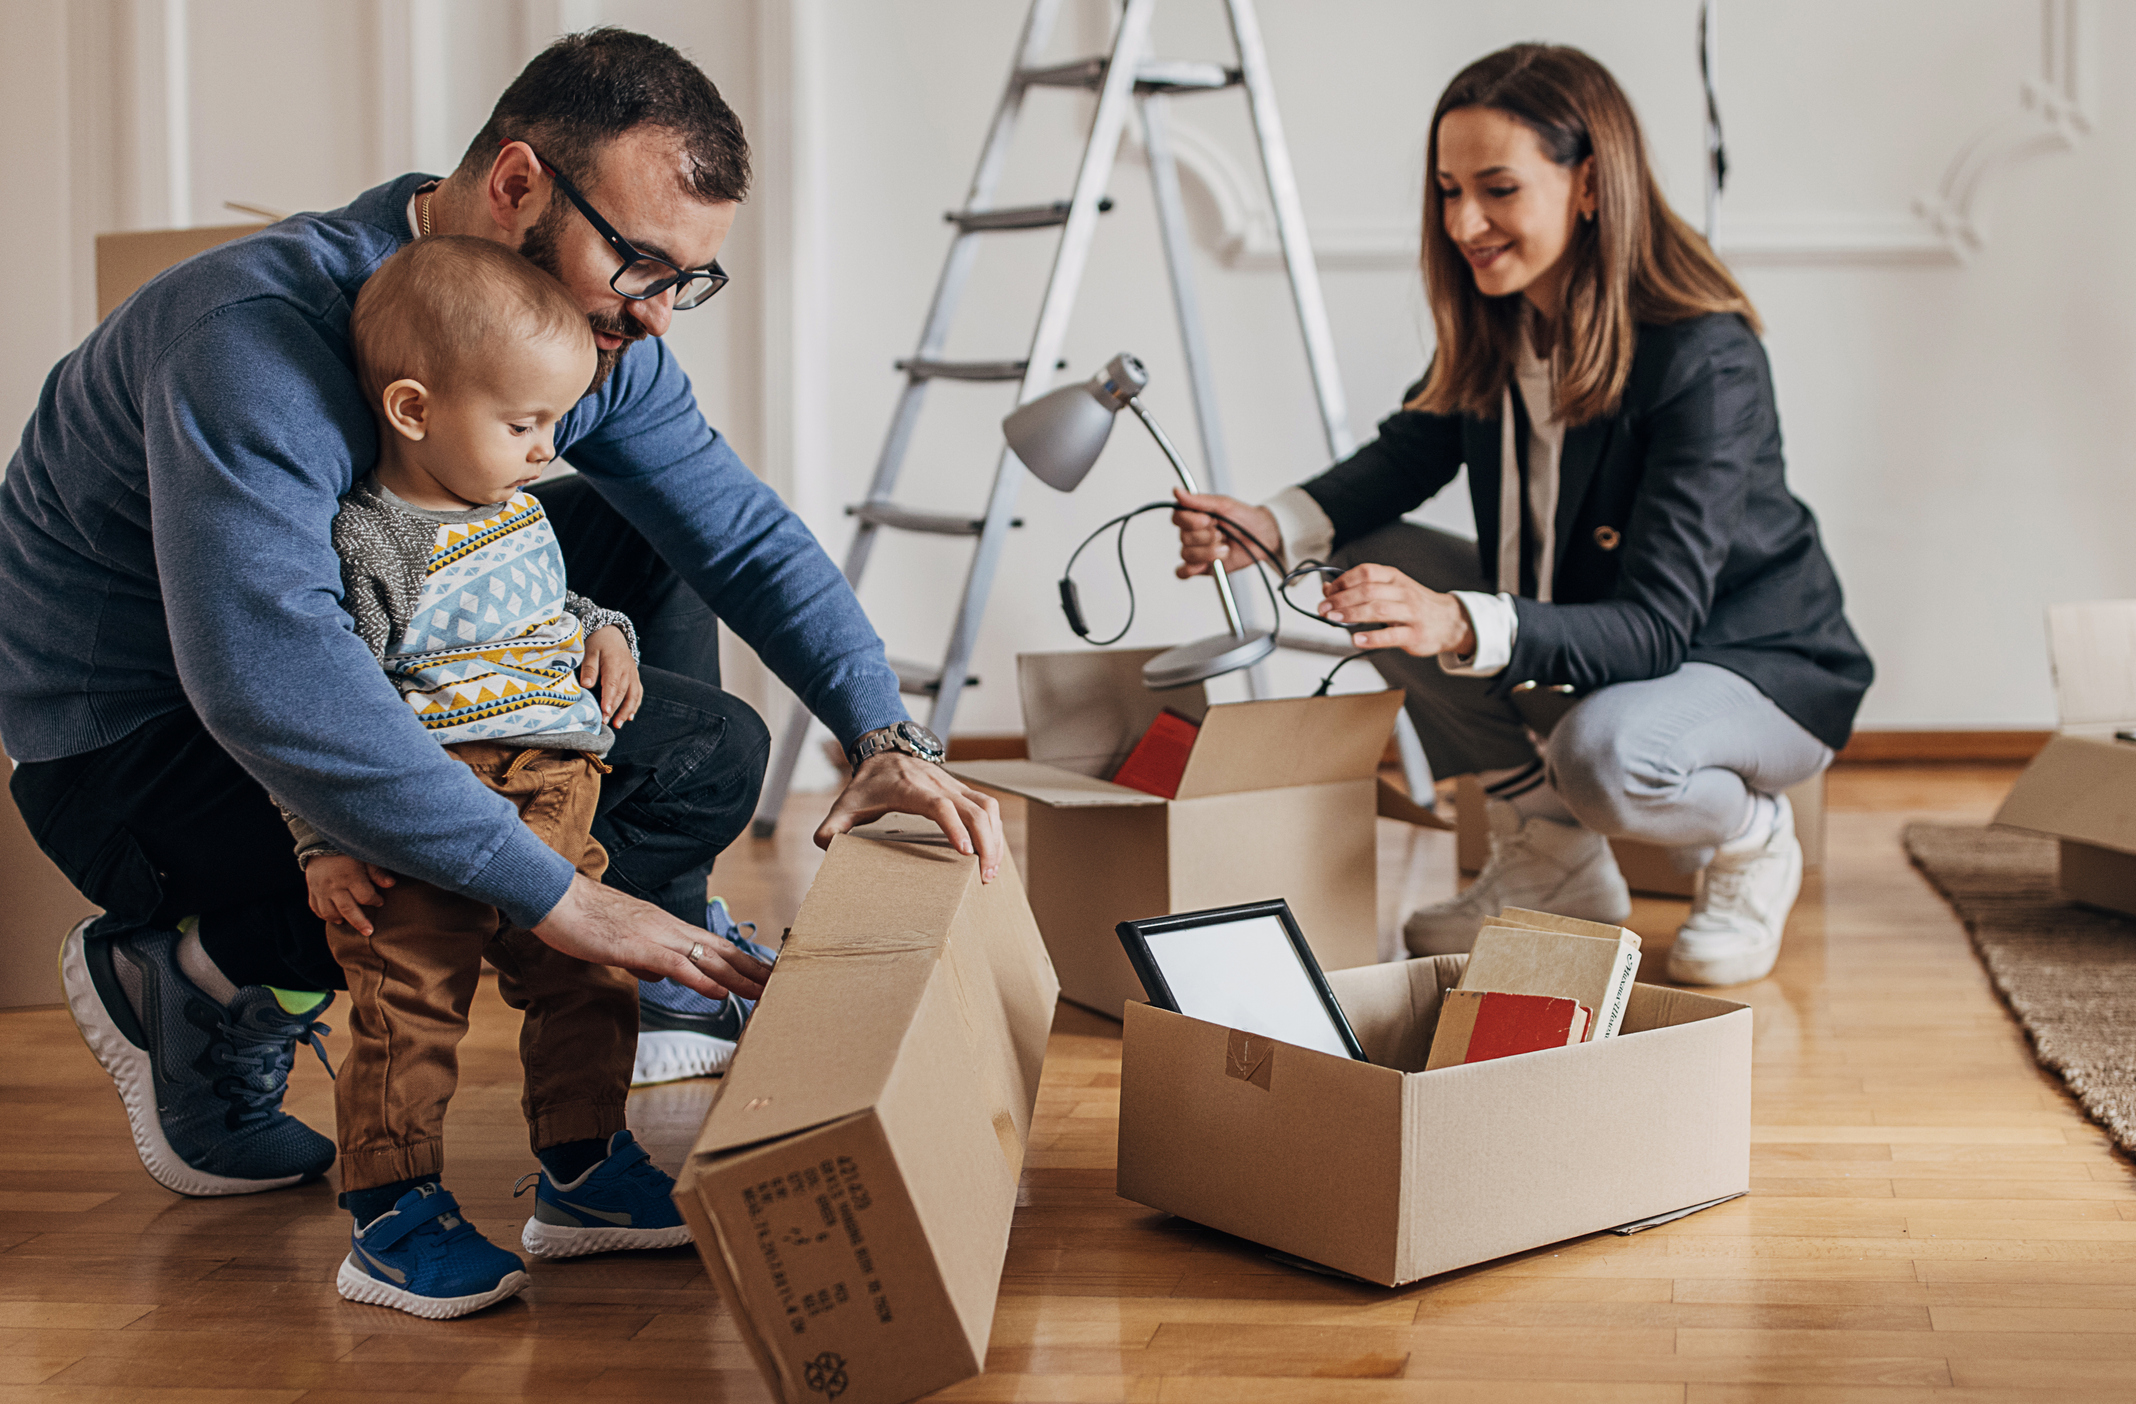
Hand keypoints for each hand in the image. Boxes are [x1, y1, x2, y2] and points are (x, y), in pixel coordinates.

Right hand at [305, 853, 397, 935]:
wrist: (320, 841)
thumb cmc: (348, 850)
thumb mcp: (365, 856)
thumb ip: (377, 872)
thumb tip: (391, 885)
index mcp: (350, 876)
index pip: (365, 897)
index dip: (375, 900)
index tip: (380, 901)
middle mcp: (334, 885)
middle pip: (348, 909)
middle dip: (360, 922)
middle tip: (369, 932)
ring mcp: (320, 889)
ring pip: (329, 912)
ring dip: (339, 919)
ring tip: (348, 923)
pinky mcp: (311, 889)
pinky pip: (315, 907)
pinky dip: (324, 915)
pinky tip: (334, 917)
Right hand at [532, 873, 769, 999]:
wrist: (553, 896)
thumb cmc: (582, 919)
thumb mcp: (620, 941)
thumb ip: (644, 957)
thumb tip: (660, 975)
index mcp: (666, 927)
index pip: (714, 946)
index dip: (742, 963)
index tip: (764, 977)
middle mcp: (669, 928)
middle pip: (721, 951)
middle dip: (752, 971)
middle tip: (780, 988)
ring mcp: (654, 935)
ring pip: (707, 958)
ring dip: (738, 979)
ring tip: (764, 994)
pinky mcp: (636, 945)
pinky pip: (676, 965)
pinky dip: (701, 980)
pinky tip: (720, 994)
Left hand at [581, 625, 642, 725]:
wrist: (611, 633)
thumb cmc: (598, 643)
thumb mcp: (589, 650)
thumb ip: (589, 667)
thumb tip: (587, 684)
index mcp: (615, 663)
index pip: (612, 684)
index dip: (609, 699)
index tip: (605, 711)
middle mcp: (627, 670)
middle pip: (622, 693)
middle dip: (615, 709)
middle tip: (605, 722)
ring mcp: (632, 674)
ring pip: (633, 695)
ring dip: (626, 711)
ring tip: (618, 724)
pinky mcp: (634, 677)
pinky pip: (637, 692)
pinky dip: (634, 705)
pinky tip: (630, 716)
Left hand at [815, 751, 1004, 882]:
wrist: (885, 752)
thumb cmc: (868, 783)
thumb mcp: (845, 803)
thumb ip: (831, 826)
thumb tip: (825, 847)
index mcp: (911, 788)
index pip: (940, 805)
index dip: (954, 826)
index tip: (965, 851)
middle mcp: (938, 785)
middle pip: (974, 809)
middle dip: (986, 842)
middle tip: (985, 876)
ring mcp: (953, 786)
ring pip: (988, 806)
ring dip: (995, 837)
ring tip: (992, 869)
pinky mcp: (962, 790)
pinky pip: (988, 806)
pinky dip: (996, 828)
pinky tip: (993, 852)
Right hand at [1171, 489, 1280, 578]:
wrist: (1262, 537)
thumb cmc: (1244, 518)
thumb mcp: (1223, 504)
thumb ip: (1199, 500)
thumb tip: (1177, 491)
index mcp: (1194, 515)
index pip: (1177, 518)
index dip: (1192, 521)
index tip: (1209, 519)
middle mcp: (1191, 533)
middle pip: (1184, 537)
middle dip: (1207, 537)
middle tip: (1223, 533)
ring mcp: (1195, 551)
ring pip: (1187, 554)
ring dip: (1209, 552)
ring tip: (1225, 548)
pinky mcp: (1201, 568)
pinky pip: (1183, 572)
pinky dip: (1191, 569)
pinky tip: (1205, 565)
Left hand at [1319, 563, 1477, 657]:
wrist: (1449, 621)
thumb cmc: (1414, 605)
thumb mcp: (1391, 590)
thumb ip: (1361, 588)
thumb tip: (1328, 589)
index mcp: (1394, 578)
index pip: (1366, 572)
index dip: (1343, 581)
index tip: (1327, 592)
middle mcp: (1402, 592)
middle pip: (1368, 591)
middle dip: (1341, 599)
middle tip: (1323, 608)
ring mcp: (1410, 613)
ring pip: (1377, 609)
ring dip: (1351, 614)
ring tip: (1332, 619)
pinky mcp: (1414, 634)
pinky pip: (1391, 635)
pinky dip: (1372, 637)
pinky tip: (1357, 639)